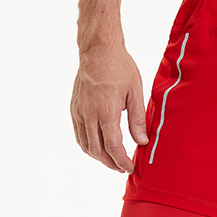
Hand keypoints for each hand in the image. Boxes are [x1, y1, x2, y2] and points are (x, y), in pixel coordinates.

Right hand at [70, 39, 148, 172]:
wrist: (98, 49)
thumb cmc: (119, 67)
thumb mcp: (135, 92)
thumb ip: (137, 119)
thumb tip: (142, 141)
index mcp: (106, 110)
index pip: (113, 146)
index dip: (122, 161)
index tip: (130, 168)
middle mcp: (89, 113)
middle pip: (97, 150)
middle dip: (110, 163)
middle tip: (122, 168)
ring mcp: (79, 111)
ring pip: (85, 145)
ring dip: (98, 157)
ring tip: (112, 160)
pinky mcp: (74, 108)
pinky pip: (79, 134)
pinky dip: (88, 145)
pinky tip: (98, 147)